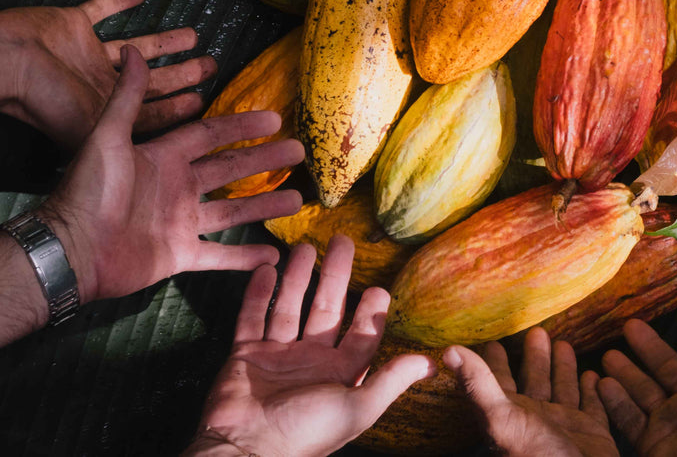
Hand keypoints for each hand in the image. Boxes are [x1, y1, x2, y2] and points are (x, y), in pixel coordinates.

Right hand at [0, 0, 213, 147]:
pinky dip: (120, 0)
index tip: (203, 98)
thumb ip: (126, 132)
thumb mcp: (92, 128)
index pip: (150, 110)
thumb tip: (160, 156)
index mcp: (105, 108)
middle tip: (211, 65)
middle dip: (181, 74)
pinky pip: (101, 8)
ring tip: (193, 35)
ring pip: (135, 45)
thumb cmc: (45, 101)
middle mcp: (99, 81)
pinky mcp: (72, 22)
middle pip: (149, 79)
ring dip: (163, 41)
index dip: (177, 106)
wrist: (3, 62)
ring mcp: (85, 51)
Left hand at [40, 47, 302, 302]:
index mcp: (162, 158)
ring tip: (298, 199)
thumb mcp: (107, 137)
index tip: (274, 118)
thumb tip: (133, 49)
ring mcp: (180, 223)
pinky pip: (219, 256)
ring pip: (233, 211)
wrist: (71, 249)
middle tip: (298, 151)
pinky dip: (245, 257)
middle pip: (230, 170)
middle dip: (264, 160)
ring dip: (264, 205)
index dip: (241, 126)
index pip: (211, 135)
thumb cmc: (88, 191)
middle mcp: (176, 188)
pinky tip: (274, 255)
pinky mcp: (179, 256)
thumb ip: (126, 96)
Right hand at [186, 237, 434, 456]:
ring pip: (289, 307)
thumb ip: (391, 380)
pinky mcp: (245, 354)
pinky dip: (258, 293)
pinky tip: (267, 267)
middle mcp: (310, 361)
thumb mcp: (357, 407)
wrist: (246, 449)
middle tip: (342, 241)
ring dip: (296, 277)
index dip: (370, 312)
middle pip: (326, 309)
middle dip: (334, 276)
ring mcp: (277, 356)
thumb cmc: (306, 432)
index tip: (379, 286)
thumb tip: (431, 362)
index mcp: (339, 374)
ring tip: (305, 248)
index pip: (360, 336)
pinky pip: (252, 318)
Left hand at [443, 328, 616, 456]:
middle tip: (537, 331)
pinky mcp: (594, 434)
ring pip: (564, 390)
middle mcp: (538, 419)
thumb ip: (479, 385)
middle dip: (536, 357)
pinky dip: (593, 391)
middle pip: (536, 380)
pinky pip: (594, 407)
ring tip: (563, 344)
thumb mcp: (502, 418)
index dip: (496, 362)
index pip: (501, 382)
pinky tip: (594, 374)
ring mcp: (567, 426)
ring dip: (563, 368)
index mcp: (513, 414)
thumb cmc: (536, 456)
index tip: (494, 342)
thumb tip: (448, 351)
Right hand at [597, 313, 676, 456]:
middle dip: (650, 346)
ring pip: (644, 390)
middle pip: (668, 366)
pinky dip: (614, 402)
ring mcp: (674, 423)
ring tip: (608, 353)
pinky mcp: (655, 443)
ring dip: (627, 371)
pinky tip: (601, 383)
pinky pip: (630, 419)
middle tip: (630, 323)